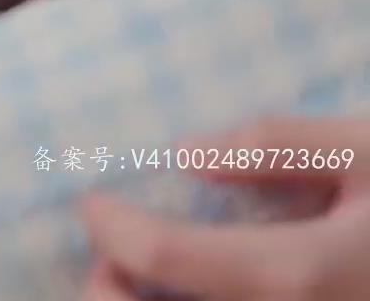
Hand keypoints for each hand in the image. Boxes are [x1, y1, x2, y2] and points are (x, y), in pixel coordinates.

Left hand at [80, 116, 369, 299]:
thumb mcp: (366, 148)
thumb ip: (278, 147)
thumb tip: (190, 153)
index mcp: (298, 275)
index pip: (167, 261)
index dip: (113, 229)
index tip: (91, 200)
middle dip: (110, 299)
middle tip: (104, 260)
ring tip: (133, 283)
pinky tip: (197, 293)